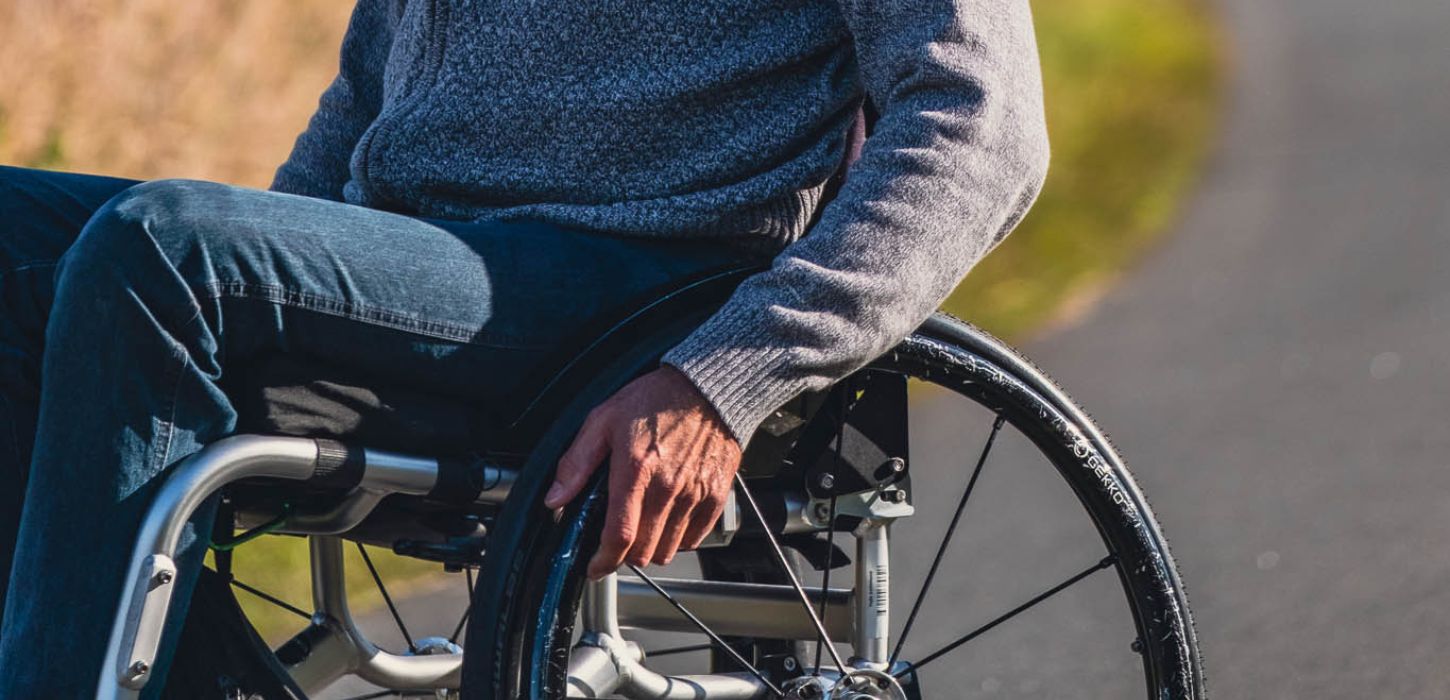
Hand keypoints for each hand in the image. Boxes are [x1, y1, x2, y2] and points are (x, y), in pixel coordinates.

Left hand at [545, 365, 741, 578]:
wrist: (706, 387)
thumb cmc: (656, 399)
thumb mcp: (603, 420)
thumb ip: (576, 462)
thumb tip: (555, 498)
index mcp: (636, 469)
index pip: (619, 535)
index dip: (603, 561)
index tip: (595, 567)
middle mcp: (667, 487)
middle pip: (644, 551)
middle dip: (624, 556)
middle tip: (616, 543)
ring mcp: (694, 494)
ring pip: (669, 550)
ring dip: (650, 549)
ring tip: (642, 530)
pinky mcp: (715, 495)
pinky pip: (696, 538)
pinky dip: (679, 540)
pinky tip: (668, 521)